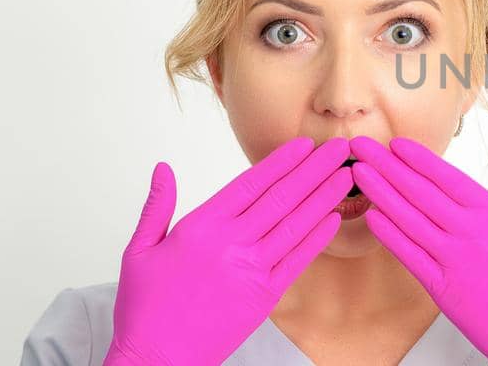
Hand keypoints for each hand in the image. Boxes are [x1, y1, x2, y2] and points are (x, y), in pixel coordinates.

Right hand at [105, 137, 354, 365]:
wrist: (158, 358)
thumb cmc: (145, 307)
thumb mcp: (139, 250)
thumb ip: (157, 206)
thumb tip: (162, 169)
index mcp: (201, 227)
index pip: (250, 183)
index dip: (282, 161)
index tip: (305, 144)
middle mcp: (231, 243)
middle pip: (282, 196)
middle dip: (315, 168)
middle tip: (341, 148)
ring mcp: (252, 270)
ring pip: (295, 224)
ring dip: (325, 196)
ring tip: (347, 175)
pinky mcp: (265, 296)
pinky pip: (298, 259)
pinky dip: (317, 237)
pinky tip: (335, 217)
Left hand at [349, 136, 487, 365]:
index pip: (450, 178)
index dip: (419, 159)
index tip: (397, 143)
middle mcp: (473, 233)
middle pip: (421, 192)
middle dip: (388, 166)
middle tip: (362, 146)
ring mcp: (455, 262)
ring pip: (409, 219)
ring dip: (381, 193)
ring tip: (358, 172)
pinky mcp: (444, 291)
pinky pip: (409, 257)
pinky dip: (389, 235)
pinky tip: (371, 217)